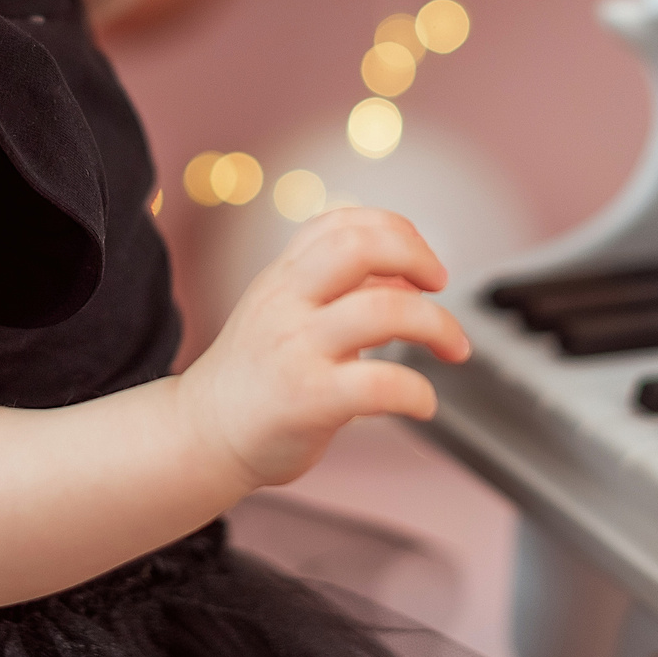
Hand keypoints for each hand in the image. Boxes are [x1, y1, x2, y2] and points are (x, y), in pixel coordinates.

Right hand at [175, 207, 472, 489]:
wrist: (204, 434)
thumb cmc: (257, 376)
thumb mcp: (288, 313)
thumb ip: (342, 291)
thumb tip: (410, 281)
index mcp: (284, 276)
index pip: (342, 222)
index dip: (395, 230)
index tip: (422, 260)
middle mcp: (288, 302)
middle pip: (358, 246)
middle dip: (416, 256)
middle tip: (440, 286)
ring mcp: (296, 348)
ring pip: (381, 311)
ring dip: (436, 325)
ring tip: (454, 348)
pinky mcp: (308, 399)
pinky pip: (379, 384)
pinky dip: (417, 391)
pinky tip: (423, 402)